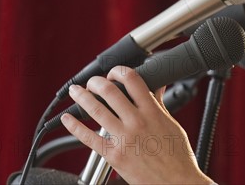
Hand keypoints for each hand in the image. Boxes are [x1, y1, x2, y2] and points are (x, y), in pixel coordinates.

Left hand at [61, 66, 213, 184]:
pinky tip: (67, 119)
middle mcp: (136, 122)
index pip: (132, 80)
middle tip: (92, 82)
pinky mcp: (113, 155)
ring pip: (96, 110)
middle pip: (110, 91)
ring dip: (82, 97)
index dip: (119, 71)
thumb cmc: (177, 156)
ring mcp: (123, 138)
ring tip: (75, 92)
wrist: (177, 183)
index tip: (114, 73)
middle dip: (96, 82)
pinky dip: (75, 126)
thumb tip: (158, 86)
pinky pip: (88, 138)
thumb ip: (159, 103)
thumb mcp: (171, 124)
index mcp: (152, 111)